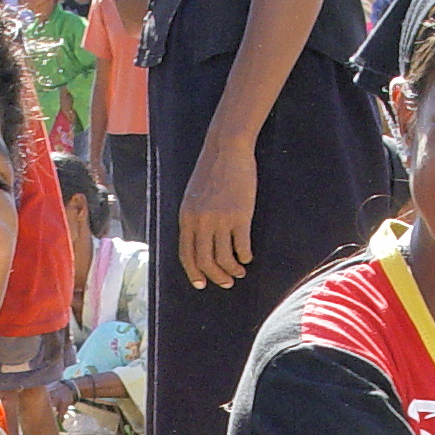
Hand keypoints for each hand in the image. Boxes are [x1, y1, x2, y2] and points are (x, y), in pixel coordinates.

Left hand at [178, 137, 255, 288]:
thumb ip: (194, 219)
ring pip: (224, 259)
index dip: (194, 274)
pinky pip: (242, 247)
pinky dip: (245, 257)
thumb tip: (200, 244)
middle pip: (205, 262)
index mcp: (187, 218)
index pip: (186, 255)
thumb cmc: (211, 172)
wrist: (226, 149)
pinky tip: (248, 257)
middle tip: (226, 282)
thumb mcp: (193, 197)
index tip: (202, 284)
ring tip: (240, 271)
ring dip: (233, 270)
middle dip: (216, 277)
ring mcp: (220, 219)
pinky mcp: (240, 216)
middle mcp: (201, 221)